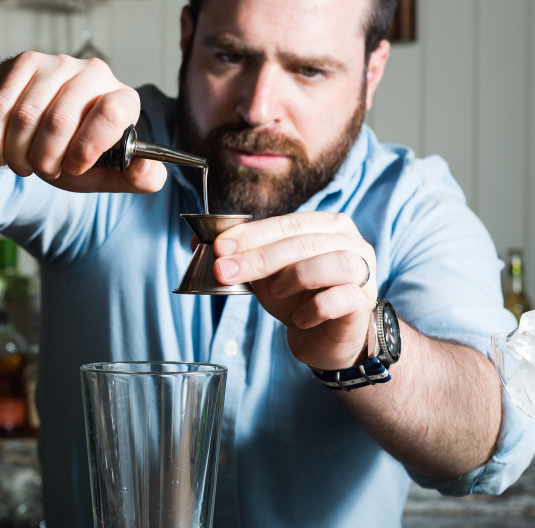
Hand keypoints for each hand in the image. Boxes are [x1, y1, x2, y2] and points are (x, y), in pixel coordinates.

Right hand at [0, 52, 167, 193]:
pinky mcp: (26, 61)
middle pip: (61, 120)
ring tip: (24, 164)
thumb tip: (146, 170)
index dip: (87, 147)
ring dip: (18, 153)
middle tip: (44, 170)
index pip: (111, 113)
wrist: (44, 131)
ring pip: (27, 115)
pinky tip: (1, 151)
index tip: (73, 166)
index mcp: (123, 99)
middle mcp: (95, 73)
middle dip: (45, 159)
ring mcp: (59, 63)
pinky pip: (1, 104)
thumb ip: (138, 179)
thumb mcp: (109, 172)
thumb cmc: (79, 151)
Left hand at [212, 212, 376, 369]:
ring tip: (272, 292)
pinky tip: (299, 319)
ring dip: (292, 276)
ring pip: (330, 262)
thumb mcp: (264, 274)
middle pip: (302, 243)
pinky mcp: (364, 301)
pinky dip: (316, 307)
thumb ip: (240, 256)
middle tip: (224, 271)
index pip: (286, 223)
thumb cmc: (297, 297)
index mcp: (326, 225)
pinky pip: (342, 298)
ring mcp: (362, 271)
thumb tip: (197, 241)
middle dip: (258, 257)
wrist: (326, 338)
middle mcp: (350, 242)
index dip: (250, 235)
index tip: (219, 247)